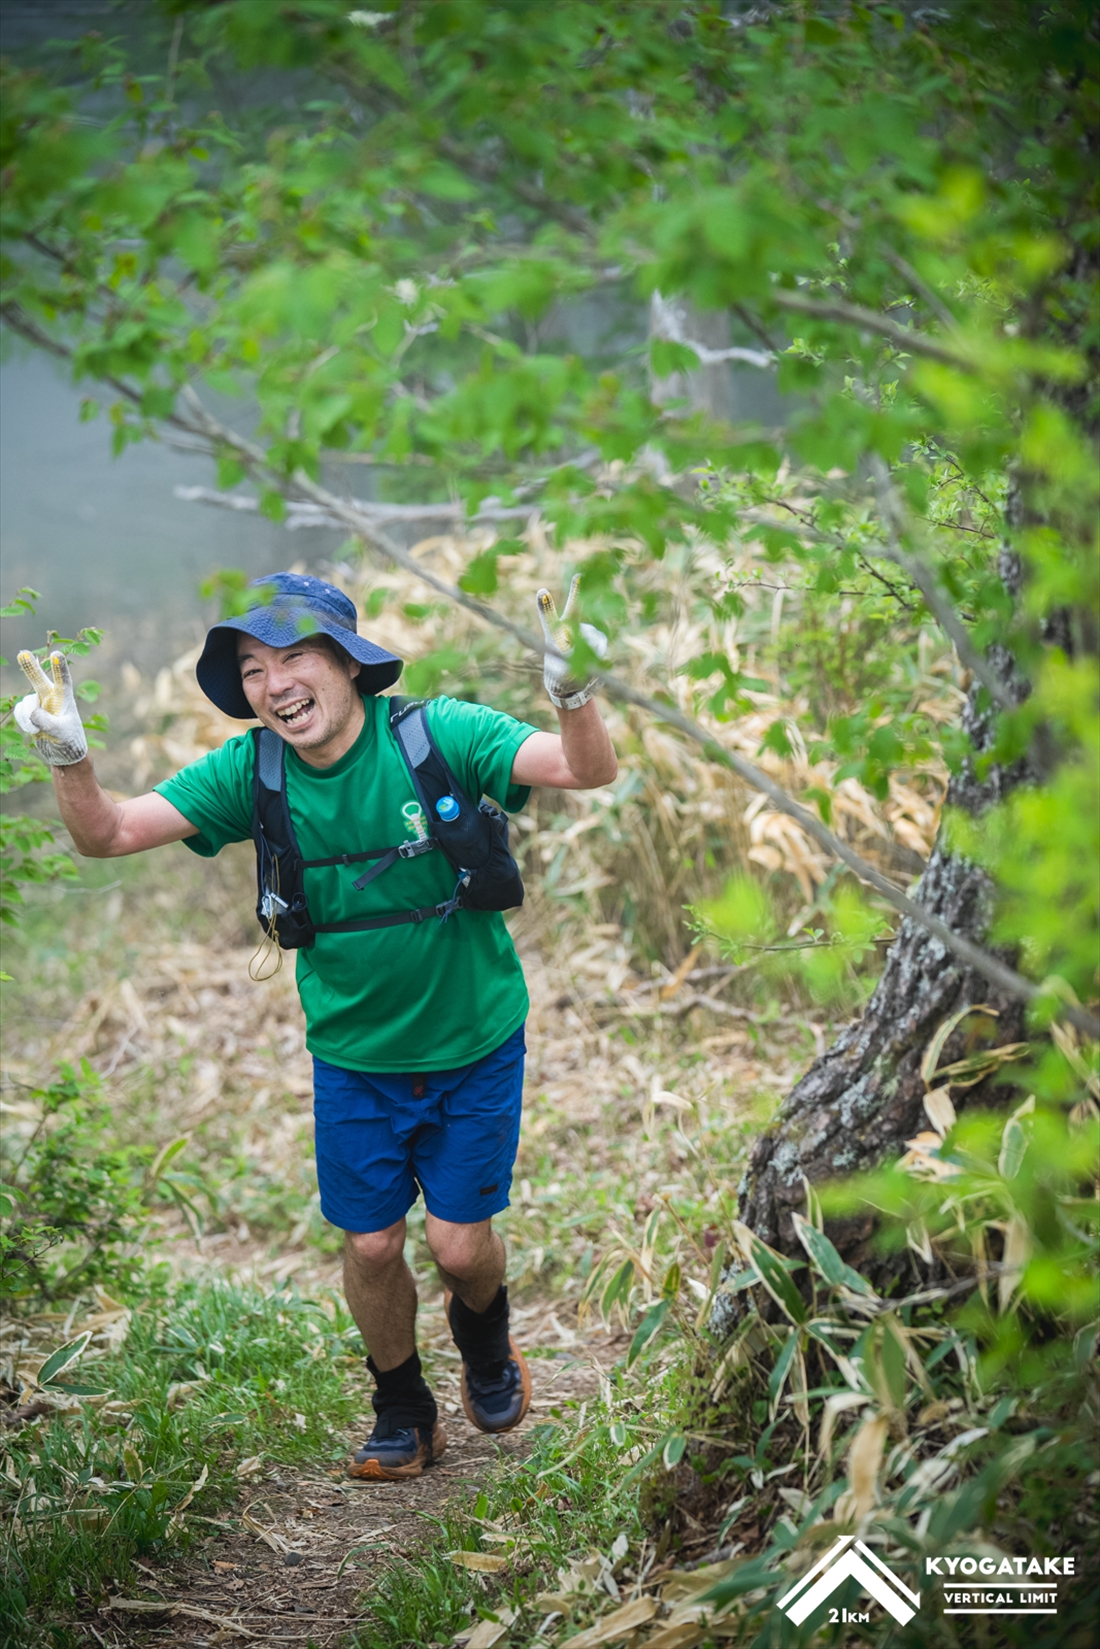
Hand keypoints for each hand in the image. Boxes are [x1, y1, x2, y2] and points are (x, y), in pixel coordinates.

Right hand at [14, 651, 88, 766]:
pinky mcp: (29, 711)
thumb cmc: (70, 740)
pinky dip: (24, 723)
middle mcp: (51, 697)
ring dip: (29, 718)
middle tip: (22, 653)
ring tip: (40, 730)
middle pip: (39, 679)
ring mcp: (39, 703)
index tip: (56, 655)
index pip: (63, 680)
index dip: (59, 668)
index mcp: (65, 698)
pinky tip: (35, 730)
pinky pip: (20, 712)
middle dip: (30, 666)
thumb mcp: (61, 732)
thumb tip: (32, 712)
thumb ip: (47, 722)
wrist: (62, 752)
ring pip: (26, 703)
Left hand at [535, 576, 607, 709]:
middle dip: (576, 592)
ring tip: (580, 660)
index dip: (545, 605)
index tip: (542, 591)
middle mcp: (569, 626)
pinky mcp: (597, 636)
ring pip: (592, 638)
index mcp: (553, 633)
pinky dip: (598, 652)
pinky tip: (592, 657)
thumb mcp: (560, 671)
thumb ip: (570, 660)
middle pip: (574, 607)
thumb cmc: (559, 672)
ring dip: (590, 651)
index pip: (548, 617)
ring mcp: (584, 629)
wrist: (569, 677)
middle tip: (579, 576)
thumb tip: (584, 648)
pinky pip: (601, 643)